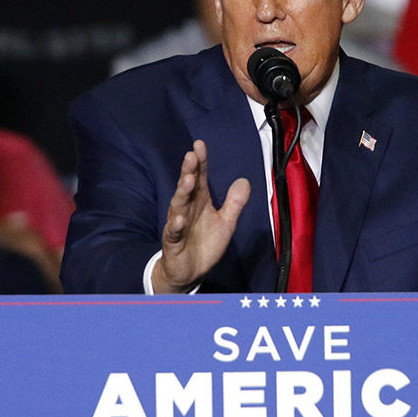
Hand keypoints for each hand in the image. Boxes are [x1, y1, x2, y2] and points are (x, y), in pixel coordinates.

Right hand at [152, 140, 249, 292]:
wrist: (191, 271)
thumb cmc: (205, 243)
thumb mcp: (226, 222)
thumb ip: (234, 202)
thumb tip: (244, 180)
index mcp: (200, 201)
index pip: (200, 178)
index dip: (200, 162)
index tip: (199, 145)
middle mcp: (187, 209)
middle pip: (187, 187)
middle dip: (189, 171)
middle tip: (191, 156)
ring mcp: (178, 224)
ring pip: (178, 206)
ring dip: (182, 193)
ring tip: (188, 180)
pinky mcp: (173, 242)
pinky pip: (173, 232)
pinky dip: (176, 225)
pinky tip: (179, 219)